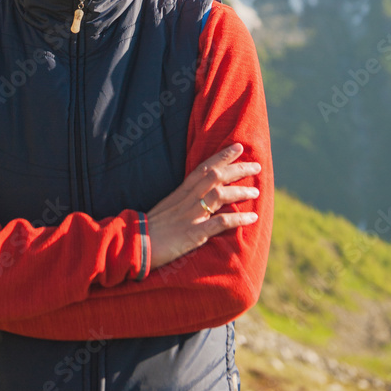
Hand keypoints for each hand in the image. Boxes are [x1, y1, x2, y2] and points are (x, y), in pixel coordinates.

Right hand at [146, 143, 260, 268]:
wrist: (135, 244)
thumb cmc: (150, 227)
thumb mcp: (168, 207)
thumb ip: (184, 199)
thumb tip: (201, 195)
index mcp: (180, 192)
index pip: (204, 167)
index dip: (221, 156)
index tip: (238, 147)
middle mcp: (187, 199)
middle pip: (215, 177)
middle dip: (237, 169)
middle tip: (256, 165)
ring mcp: (190, 216)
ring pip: (218, 195)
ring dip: (239, 191)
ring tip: (256, 192)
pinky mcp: (193, 234)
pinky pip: (219, 223)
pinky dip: (237, 219)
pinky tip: (252, 218)